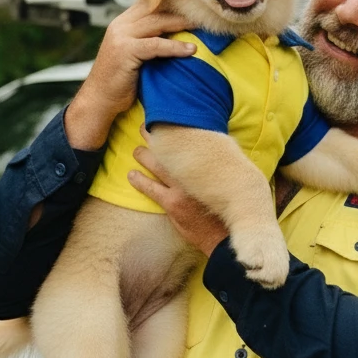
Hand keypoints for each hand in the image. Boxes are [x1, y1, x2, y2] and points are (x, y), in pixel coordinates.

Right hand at [63, 2, 195, 149]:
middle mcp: (120, 24)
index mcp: (123, 22)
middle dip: (181, 10)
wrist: (99, 100)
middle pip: (155, 9)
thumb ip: (148, 40)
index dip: (172, 3)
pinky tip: (191, 51)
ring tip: (203, 27)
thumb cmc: (120, 82)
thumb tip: (176, 35)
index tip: (194, 6)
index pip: (150, 3)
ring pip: (157, 22)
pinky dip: (175, 47)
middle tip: (204, 13)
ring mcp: (121, 36)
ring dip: (182, 24)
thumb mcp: (135, 55)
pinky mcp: (125, 50)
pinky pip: (156, 45)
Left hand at [128, 133, 227, 257]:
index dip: (177, 132)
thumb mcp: (225, 184)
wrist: (224, 237)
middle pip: (170, 149)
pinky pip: (151, 188)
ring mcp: (182, 189)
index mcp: (208, 167)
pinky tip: (132, 175)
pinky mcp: (173, 204)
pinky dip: (139, 180)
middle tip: (145, 127)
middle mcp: (194, 175)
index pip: (190, 143)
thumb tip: (212, 153)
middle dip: (156, 137)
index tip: (168, 120)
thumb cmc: (225, 209)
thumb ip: (215, 169)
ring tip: (136, 150)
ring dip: (144, 156)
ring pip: (158, 166)